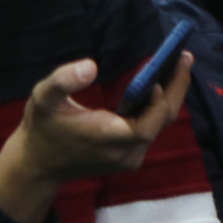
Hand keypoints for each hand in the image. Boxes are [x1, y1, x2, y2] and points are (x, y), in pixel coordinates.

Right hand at [0, 53, 193, 222]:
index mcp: (111, 138)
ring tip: (173, 67)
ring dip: (168, 97)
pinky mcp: (129, 159)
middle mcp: (127, 152)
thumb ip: (63, 80)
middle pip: (163, 121)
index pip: (151, 121)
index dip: (160, 97)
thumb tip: (91, 66)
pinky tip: (155, 89)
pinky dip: (156, 109)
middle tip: (184, 57)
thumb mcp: (43, 98)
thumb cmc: (42, 128)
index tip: (160, 69)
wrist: (38, 165)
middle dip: (176, 88)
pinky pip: (151, 131)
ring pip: (159, 126)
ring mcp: (130, 158)